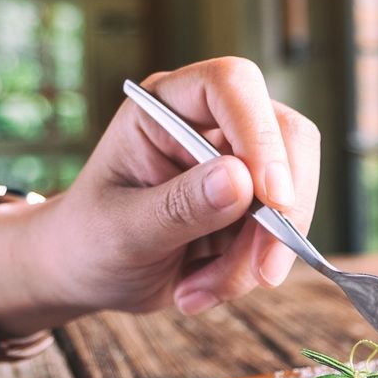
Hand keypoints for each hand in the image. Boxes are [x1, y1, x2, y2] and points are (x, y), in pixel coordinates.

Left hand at [0, 58, 321, 324]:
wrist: (86, 272)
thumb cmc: (87, 238)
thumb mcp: (122, 229)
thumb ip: (179, 205)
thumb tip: (241, 181)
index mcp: (166, 105)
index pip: (231, 86)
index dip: (260, 135)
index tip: (271, 197)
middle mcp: (210, 122)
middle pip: (286, 136)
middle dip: (280, 211)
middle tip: (262, 272)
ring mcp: (238, 162)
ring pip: (292, 194)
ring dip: (256, 255)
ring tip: (197, 291)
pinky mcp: (253, 203)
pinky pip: (281, 233)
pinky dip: (249, 271)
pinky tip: (200, 288)